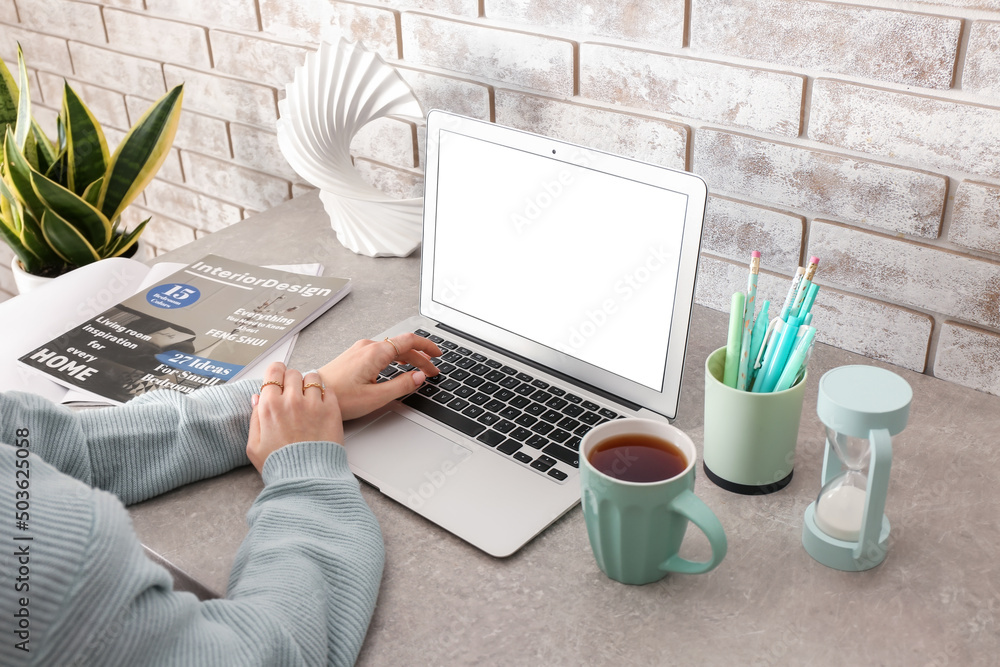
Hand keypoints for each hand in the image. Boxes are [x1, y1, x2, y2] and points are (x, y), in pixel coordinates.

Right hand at [247, 363, 343, 472]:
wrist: (306, 480)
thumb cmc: (280, 466)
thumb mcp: (254, 446)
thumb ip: (254, 418)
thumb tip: (257, 398)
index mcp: (270, 406)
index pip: (274, 371)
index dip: (276, 373)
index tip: (279, 379)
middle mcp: (291, 400)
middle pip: (293, 373)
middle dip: (292, 380)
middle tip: (294, 393)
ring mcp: (313, 404)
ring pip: (313, 377)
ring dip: (310, 384)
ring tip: (309, 398)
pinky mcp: (331, 410)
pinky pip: (328, 389)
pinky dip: (325, 394)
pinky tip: (321, 406)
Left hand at [316, 333, 441, 420]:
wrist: (312, 395)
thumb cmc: (339, 397)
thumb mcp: (375, 397)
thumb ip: (401, 386)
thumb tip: (419, 377)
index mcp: (375, 352)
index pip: (409, 341)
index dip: (427, 346)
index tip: (438, 354)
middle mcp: (368, 346)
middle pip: (402, 346)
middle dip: (420, 358)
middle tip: (432, 371)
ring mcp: (360, 349)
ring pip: (392, 348)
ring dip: (408, 358)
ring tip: (418, 369)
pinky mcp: (354, 356)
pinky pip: (381, 351)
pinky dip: (396, 358)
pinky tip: (398, 366)